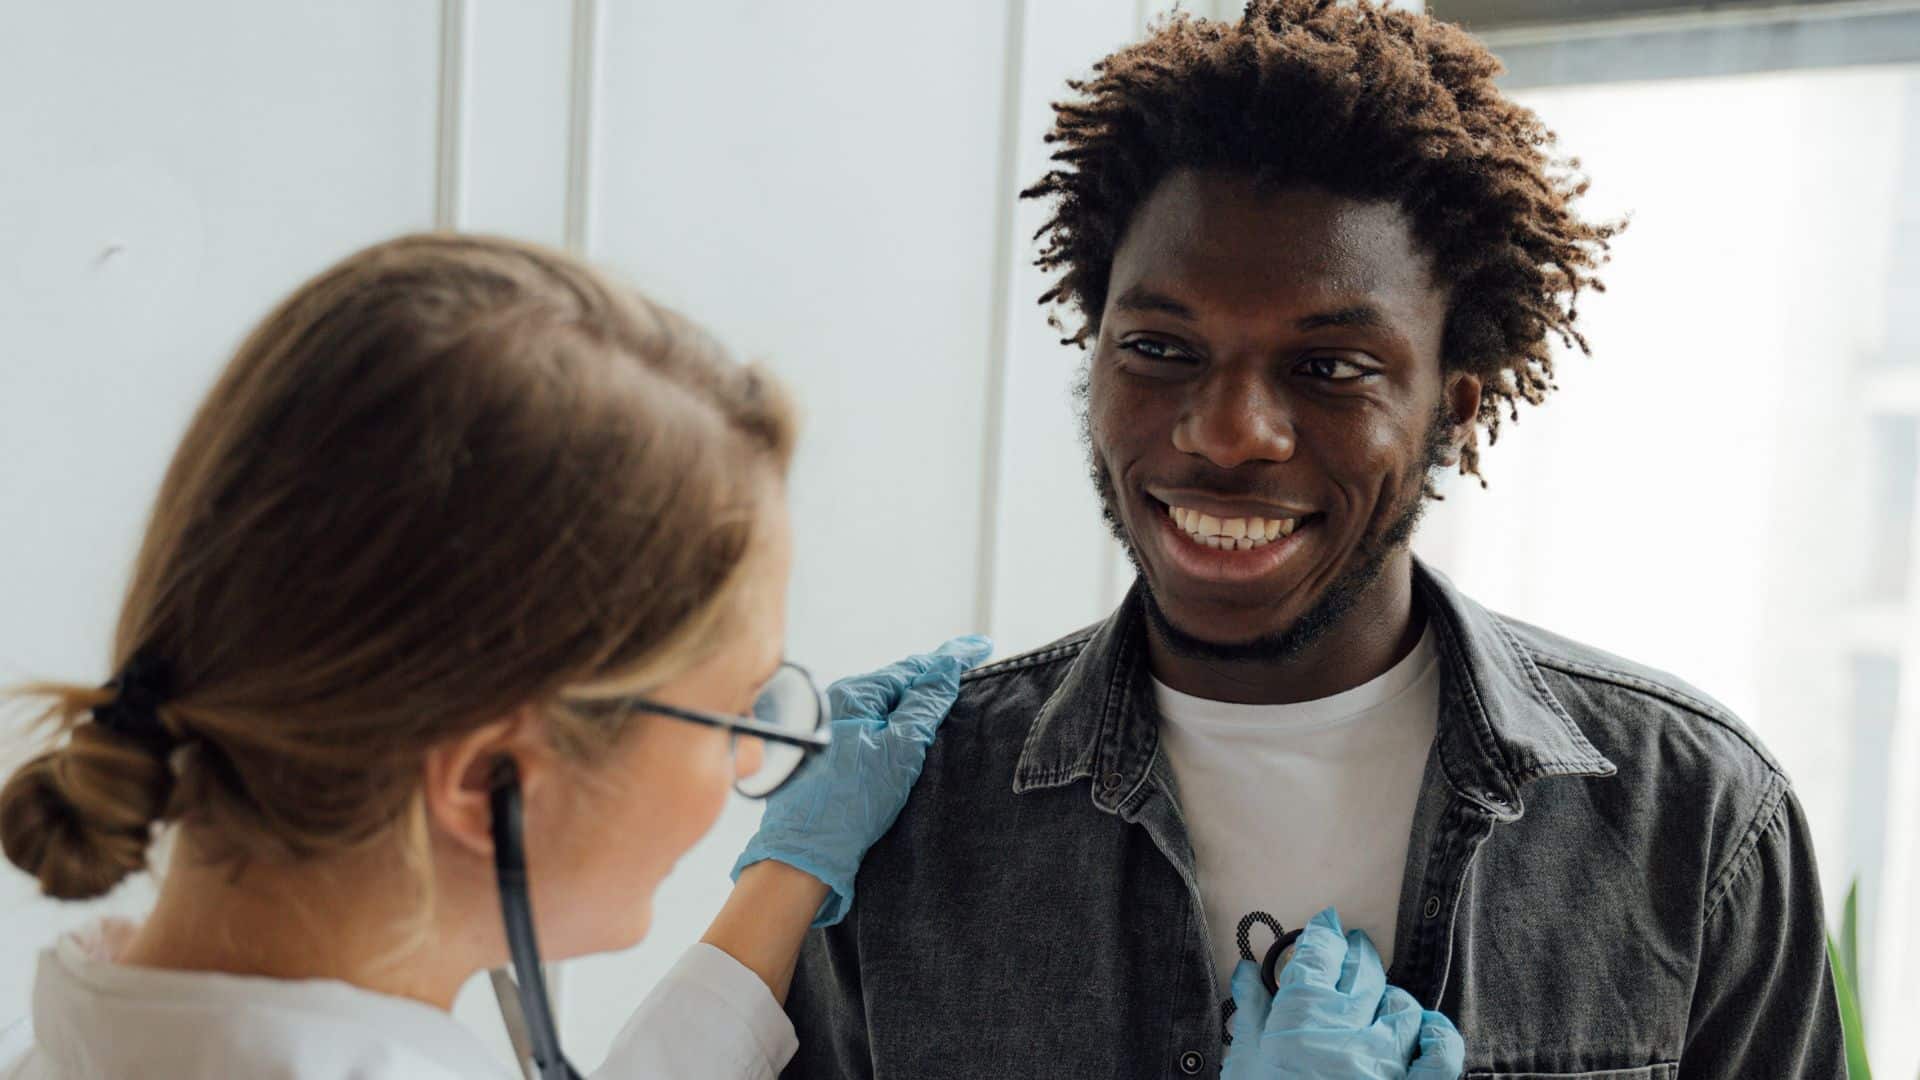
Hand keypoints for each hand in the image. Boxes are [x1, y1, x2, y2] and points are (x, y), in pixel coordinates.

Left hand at [731, 635, 991, 926]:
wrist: (804, 852)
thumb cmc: (850, 802)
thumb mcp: (900, 749)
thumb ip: (925, 704)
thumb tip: (946, 666)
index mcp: (853, 694)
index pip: (912, 667)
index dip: (950, 658)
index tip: (981, 646)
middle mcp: (836, 704)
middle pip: (896, 684)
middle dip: (931, 677)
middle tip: (968, 669)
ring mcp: (830, 730)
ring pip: (884, 707)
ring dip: (914, 703)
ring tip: (945, 699)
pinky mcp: (829, 755)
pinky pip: (871, 727)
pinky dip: (896, 724)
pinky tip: (909, 732)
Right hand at [1224, 908, 1465, 1078]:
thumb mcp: (1244, 1062)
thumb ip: (1252, 1015)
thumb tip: (1249, 973)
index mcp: (1301, 1014)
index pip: (1317, 954)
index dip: (1323, 934)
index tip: (1326, 926)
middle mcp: (1348, 1027)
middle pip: (1361, 971)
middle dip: (1356, 953)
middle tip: (1353, 946)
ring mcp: (1386, 1061)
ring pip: (1402, 1006)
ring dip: (1391, 995)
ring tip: (1381, 995)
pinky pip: (1440, 1055)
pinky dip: (1439, 1038)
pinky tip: (1429, 1030)